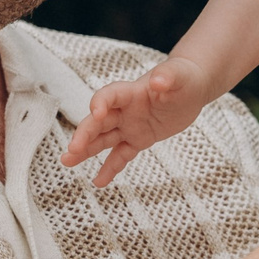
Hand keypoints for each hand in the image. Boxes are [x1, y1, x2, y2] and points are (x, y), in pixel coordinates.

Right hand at [62, 57, 212, 185]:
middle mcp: (125, 110)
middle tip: (71, 150)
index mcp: (131, 92)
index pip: (109, 95)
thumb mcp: (179, 76)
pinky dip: (110, 168)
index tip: (96, 112)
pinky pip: (121, 155)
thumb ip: (168, 77)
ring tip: (67, 162)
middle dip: (84, 135)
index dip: (101, 103)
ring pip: (103, 139)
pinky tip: (98, 182)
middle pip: (99, 122)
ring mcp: (129, 125)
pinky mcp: (138, 139)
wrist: (190, 87)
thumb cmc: (183, 77)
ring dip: (85, 151)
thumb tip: (158, 81)